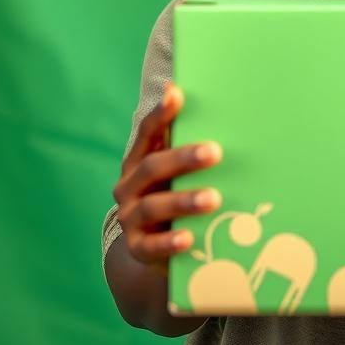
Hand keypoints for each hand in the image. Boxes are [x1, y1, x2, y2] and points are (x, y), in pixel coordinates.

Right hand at [111, 82, 223, 275]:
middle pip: (152, 167)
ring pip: (153, 206)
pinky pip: (151, 246)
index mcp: (139, 160)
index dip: (160, 114)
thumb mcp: (178, 172)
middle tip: (215, 151)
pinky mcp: (138, 248)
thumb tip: (211, 101)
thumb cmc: (174, 195)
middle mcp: (129, 186)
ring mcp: (130, 217)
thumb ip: (189, 144)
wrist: (155, 248)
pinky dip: (170, 242)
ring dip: (184, 201)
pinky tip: (190, 238)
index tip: (176, 95)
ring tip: (214, 198)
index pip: (147, 133)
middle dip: (183, 158)